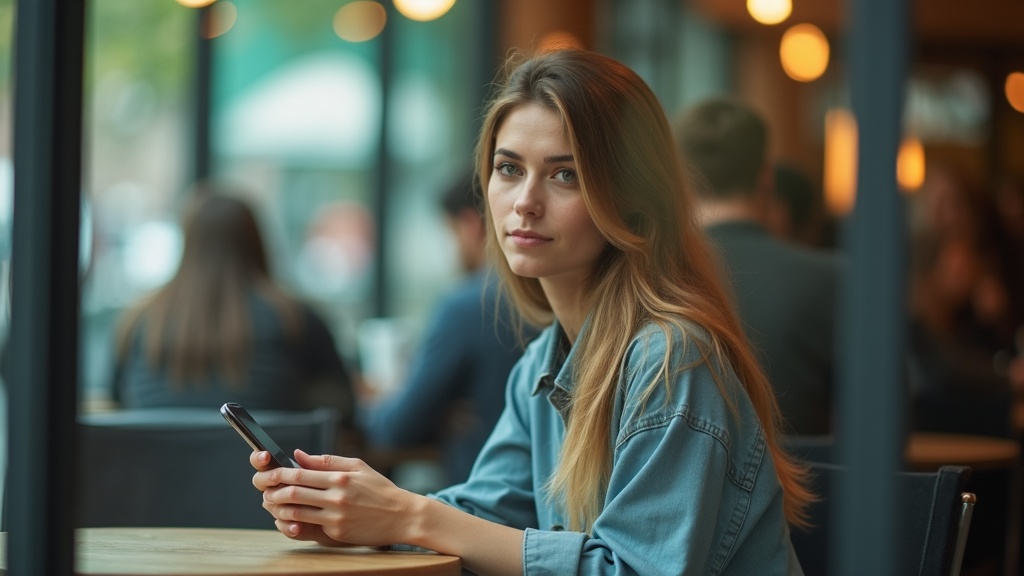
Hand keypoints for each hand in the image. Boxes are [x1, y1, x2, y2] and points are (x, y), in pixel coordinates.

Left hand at [252, 449, 416, 546]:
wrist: (403, 515)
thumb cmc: (380, 489)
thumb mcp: (357, 467)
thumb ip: (327, 461)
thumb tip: (299, 455)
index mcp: (340, 476)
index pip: (299, 473)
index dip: (278, 473)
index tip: (268, 473)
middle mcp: (337, 495)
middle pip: (293, 492)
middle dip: (272, 491)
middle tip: (264, 490)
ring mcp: (336, 515)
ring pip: (296, 512)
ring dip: (278, 509)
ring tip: (272, 504)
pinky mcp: (338, 531)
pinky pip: (308, 526)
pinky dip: (293, 522)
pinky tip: (288, 519)